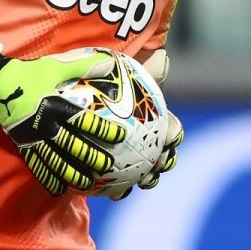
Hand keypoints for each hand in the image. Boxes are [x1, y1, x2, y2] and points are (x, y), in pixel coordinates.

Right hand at [0, 34, 126, 195]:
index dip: (102, 129)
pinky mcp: (23, 144)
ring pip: (55, 160)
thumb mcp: (55, 66)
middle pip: (72, 145)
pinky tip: (59, 188)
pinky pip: (37, 165)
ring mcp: (33, 137)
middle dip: (91, 156)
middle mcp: (46, 125)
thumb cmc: (28, 74)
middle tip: (108, 166)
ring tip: (87, 183)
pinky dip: (48, 177)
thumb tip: (109, 62)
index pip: (84, 120)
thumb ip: (82, 66)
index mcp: (55, 106)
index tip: (120, 136)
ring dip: (72, 172)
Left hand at [109, 49, 182, 199]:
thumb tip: (164, 56)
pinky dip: (118, 190)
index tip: (169, 138)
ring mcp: (131, 156)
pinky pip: (119, 185)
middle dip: (165, 162)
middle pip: (164, 153)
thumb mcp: (122, 74)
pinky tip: (112, 194)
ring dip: (147, 179)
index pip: (172, 127)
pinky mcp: (113, 170)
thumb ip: (142, 68)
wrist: (75, 102)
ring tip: (140, 182)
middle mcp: (146, 139)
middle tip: (157, 164)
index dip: (175, 135)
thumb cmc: (104, 87)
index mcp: (153, 118)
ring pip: (146, 172)